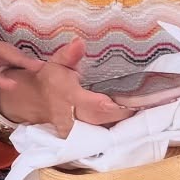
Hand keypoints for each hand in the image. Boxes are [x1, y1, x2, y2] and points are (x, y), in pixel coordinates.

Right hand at [0, 39, 130, 135]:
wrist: (37, 100)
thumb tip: (79, 42)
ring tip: (138, 110)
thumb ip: (69, 54)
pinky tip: (125, 118)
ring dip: (121, 121)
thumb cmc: (50, 79)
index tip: (134, 100)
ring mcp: (75, 131)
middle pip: (105, 119)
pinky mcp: (78, 137)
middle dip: (124, 113)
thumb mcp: (57, 63)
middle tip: (142, 103)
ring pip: (104, 129)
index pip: (97, 105)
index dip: (117, 106)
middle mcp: (73, 117)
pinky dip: (113, 126)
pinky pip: (99, 133)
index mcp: (69, 96)